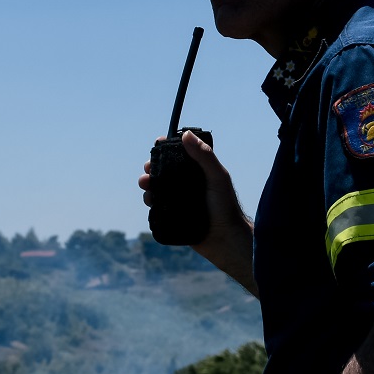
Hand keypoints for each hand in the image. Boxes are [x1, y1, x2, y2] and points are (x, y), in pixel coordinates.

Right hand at [138, 131, 254, 291]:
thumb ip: (205, 156)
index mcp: (198, 172)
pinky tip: (150, 203)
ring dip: (148, 186)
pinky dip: (151, 203)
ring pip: (157, 189)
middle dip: (151, 168)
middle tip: (147, 171)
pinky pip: (157, 208)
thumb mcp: (217, 177)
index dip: (166, 148)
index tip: (157, 144)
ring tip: (147, 189)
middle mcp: (187, 185)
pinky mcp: (173, 217)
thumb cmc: (226, 207)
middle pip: (163, 171)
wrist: (225, 239)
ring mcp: (179, 201)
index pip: (178, 155)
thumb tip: (186, 134)